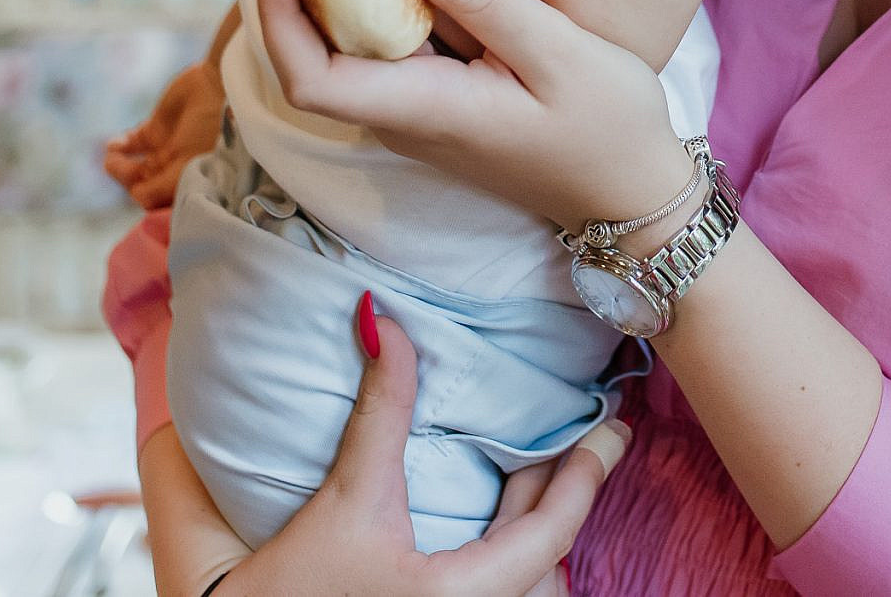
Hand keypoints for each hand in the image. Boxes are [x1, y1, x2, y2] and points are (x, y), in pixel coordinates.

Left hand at [105, 57, 227, 210]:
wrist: (218, 88)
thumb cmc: (211, 130)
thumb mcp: (188, 164)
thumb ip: (161, 186)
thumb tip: (136, 196)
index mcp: (190, 182)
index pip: (161, 202)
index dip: (147, 200)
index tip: (138, 191)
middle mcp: (176, 170)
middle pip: (143, 186)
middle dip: (129, 181)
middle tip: (122, 169)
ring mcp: (165, 150)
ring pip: (133, 168)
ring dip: (118, 166)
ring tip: (112, 158)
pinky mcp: (154, 130)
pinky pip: (130, 145)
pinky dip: (119, 147)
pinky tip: (114, 145)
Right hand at [211, 302, 626, 596]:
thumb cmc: (277, 596)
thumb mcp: (343, 499)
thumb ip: (376, 412)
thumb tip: (380, 320)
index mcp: (457, 595)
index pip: (551, 533)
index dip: (588, 477)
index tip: (613, 430)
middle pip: (552, 566)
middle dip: (568, 502)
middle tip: (590, 441)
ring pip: (529, 588)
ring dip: (536, 536)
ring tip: (542, 480)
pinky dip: (509, 562)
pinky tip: (493, 530)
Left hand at [250, 0, 693, 235]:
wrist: (632, 192)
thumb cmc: (606, 123)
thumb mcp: (554, 48)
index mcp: (422, 112)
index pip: (307, 73)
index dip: (278, 1)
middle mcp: (399, 119)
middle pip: (305, 49)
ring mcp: (410, 113)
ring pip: (332, 42)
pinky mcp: (428, 100)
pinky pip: (368, 41)